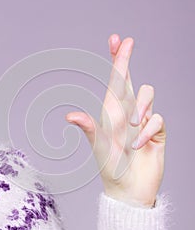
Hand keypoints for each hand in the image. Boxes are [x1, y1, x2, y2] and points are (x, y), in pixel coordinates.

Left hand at [65, 34, 165, 207]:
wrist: (128, 189)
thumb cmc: (110, 168)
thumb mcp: (99, 146)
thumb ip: (89, 129)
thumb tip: (69, 116)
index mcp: (111, 113)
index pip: (115, 81)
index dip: (117, 60)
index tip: (118, 40)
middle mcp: (127, 113)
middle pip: (130, 79)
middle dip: (126, 60)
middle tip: (128, 40)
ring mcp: (143, 121)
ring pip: (148, 94)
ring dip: (142, 107)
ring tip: (132, 129)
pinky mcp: (156, 132)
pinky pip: (159, 120)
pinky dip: (150, 131)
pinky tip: (140, 146)